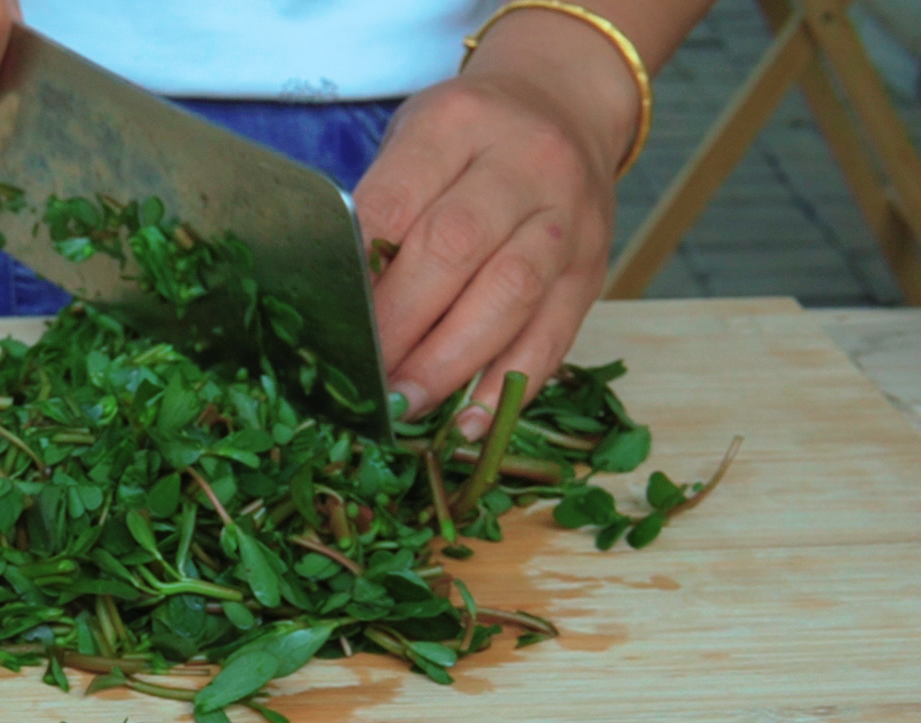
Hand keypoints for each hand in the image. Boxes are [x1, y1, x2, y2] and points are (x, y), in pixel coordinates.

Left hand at [352, 9, 642, 439]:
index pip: (395, 201)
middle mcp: (522, 164)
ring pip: (509, 296)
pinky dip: (510, 384)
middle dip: (399, 324)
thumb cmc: (468, 138)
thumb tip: (340, 304)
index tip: (329, 324)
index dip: (360, 271)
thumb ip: (383, 209)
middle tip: (359, 377)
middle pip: (453, 249)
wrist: (566, 103)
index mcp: (456, 124)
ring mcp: (566, 219)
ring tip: (405, 404)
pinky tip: (472, 421)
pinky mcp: (592, 270)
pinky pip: (553, 335)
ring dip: (450, 362)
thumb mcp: (415, 142)